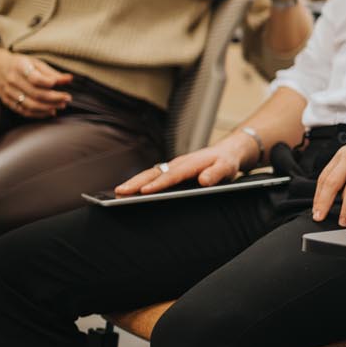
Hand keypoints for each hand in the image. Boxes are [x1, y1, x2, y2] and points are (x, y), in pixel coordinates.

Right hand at [0, 51, 71, 117]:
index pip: (35, 78)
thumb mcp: (35, 63)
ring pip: (30, 105)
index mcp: (19, 67)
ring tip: (61, 105)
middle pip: (35, 94)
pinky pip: (24, 111)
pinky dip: (39, 114)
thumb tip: (69, 79)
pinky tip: (50, 112)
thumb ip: (52, 72)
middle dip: (54, 98)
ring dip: (48, 107)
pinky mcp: (7, 101)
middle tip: (67, 98)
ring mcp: (9, 93)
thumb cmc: (20, 64)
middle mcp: (12, 81)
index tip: (62, 84)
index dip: (49, 82)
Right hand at [114, 141, 245, 195]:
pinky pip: (153, 176)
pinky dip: (140, 183)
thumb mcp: (227, 167)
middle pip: (154, 173)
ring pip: (150, 174)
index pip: (173, 175)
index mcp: (191, 163)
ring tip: (118, 194)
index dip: (158, 184)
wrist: (227, 152)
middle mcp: (178, 163)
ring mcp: (173, 166)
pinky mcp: (170, 171)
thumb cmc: (226, 161)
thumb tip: (204, 180)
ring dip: (134, 183)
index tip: (145, 192)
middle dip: (136, 183)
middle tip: (119, 193)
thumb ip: (217, 173)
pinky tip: (130, 193)